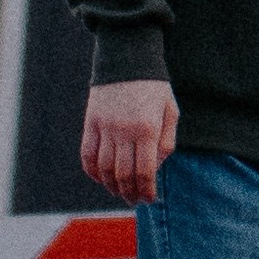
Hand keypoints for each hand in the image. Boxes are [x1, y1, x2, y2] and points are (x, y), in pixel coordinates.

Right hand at [80, 78, 176, 204]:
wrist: (128, 57)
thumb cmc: (154, 87)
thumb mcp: (170, 111)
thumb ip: (166, 142)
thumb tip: (155, 169)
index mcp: (147, 129)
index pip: (145, 172)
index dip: (147, 191)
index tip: (149, 199)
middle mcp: (124, 130)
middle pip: (123, 175)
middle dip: (130, 193)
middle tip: (135, 200)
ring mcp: (104, 127)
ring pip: (104, 169)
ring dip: (112, 186)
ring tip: (120, 192)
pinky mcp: (90, 122)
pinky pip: (87, 155)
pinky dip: (93, 172)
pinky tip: (101, 178)